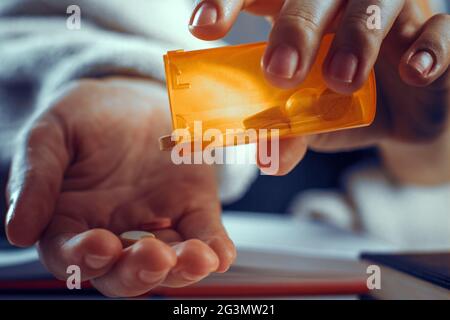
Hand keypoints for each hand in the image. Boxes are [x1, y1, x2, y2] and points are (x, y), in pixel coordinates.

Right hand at [5, 77, 235, 296]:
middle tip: (154, 258)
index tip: (99, 244)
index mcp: (73, 222)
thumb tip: (18, 230)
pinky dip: (214, 247)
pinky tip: (220, 253)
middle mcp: (117, 232)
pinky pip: (203, 234)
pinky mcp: (192, 208)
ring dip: (182, 268)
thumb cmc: (86, 117)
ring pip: (168, 261)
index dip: (82, 258)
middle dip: (139, 272)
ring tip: (196, 259)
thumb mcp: (50, 134)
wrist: (132, 97)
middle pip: (122, 272)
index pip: (71, 256)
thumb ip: (35, 177)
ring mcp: (157, 224)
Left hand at [189, 0, 449, 181]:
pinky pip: (440, 29)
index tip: (203, 27)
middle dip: (295, 28)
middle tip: (280, 73)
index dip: (229, 1)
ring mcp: (390, 13)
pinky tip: (413, 73)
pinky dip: (429, 48)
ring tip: (341, 79)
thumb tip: (267, 156)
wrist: (399, 117)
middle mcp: (341, 4)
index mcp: (300, 16)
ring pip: (375, 2)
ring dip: (357, 36)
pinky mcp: (432, 34)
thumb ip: (287, 133)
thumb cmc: (343, 107)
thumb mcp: (309, 123)